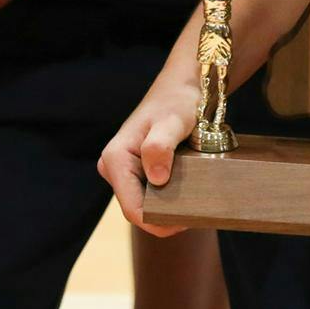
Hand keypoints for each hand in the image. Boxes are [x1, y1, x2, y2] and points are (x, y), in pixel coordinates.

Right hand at [98, 77, 201, 237]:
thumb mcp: (173, 122)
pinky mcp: (136, 170)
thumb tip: (156, 179)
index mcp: (115, 159)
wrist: (183, 87)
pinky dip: (168, 197)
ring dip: (167, 207)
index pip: (132, 209)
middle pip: (138, 209)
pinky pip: (150, 194)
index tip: (188, 220)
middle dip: (164, 216)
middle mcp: (113, 167)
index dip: (158, 222)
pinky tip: (187, 193)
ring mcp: (124, 170)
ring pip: (144, 203)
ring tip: (194, 201)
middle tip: (196, 211)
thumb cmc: (178, 101)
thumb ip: (160, 147)